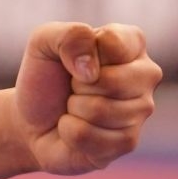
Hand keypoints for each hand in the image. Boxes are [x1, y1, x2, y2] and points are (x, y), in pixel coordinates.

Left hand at [11, 22, 161, 175]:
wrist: (31, 119)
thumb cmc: (44, 76)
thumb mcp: (43, 42)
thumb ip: (70, 36)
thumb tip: (91, 70)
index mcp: (132, 43)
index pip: (114, 43)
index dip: (82, 53)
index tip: (73, 58)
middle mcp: (146, 74)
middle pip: (112, 81)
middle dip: (77, 85)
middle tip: (73, 87)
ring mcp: (141, 111)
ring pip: (100, 110)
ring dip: (72, 109)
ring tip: (73, 106)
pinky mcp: (128, 142)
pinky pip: (89, 136)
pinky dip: (69, 131)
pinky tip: (74, 127)